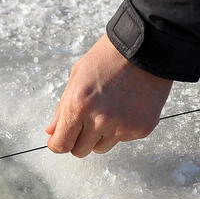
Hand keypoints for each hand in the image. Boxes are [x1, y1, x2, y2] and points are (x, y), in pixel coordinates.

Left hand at [45, 34, 172, 156]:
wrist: (147, 47)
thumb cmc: (107, 58)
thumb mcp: (76, 78)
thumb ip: (62, 109)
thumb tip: (52, 132)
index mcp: (79, 106)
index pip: (61, 145)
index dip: (58, 143)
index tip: (60, 139)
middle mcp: (100, 120)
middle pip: (80, 151)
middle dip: (78, 140)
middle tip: (85, 122)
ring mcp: (123, 126)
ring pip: (101, 148)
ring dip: (99, 136)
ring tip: (108, 110)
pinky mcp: (142, 129)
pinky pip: (123, 139)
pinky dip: (121, 128)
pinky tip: (126, 106)